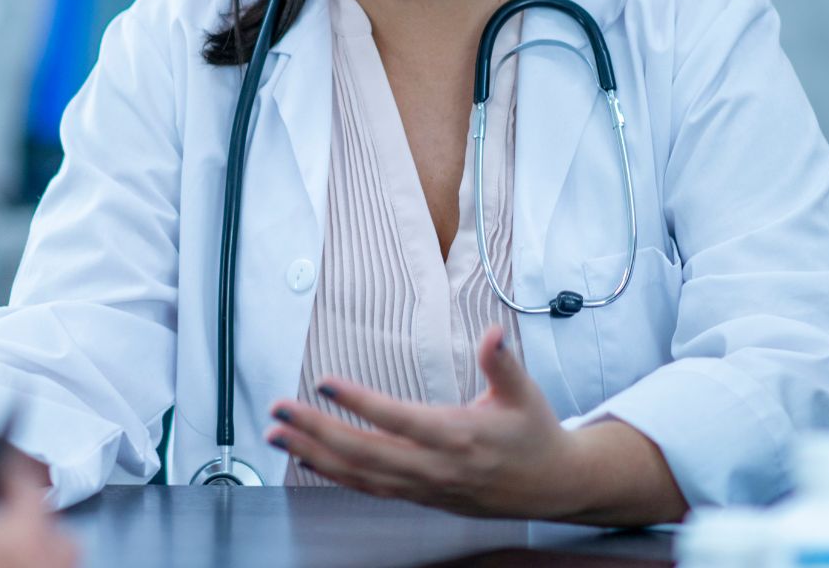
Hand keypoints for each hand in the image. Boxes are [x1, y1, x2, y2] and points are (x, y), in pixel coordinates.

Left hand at [264, 325, 685, 525]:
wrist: (551, 487)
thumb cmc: (534, 434)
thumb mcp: (525, 393)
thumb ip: (502, 363)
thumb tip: (494, 333)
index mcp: (460, 437)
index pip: (400, 420)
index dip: (361, 403)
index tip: (325, 382)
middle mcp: (435, 467)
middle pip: (366, 453)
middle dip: (317, 431)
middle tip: (279, 411)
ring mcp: (423, 487)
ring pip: (359, 475)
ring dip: (314, 454)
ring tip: (276, 434)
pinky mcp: (417, 495)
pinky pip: (367, 488)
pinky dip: (332, 474)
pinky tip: (304, 458)